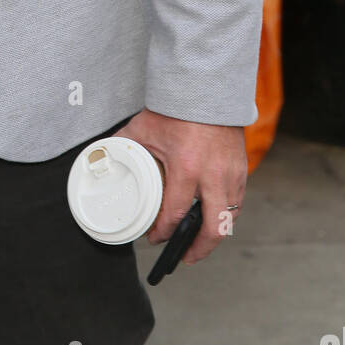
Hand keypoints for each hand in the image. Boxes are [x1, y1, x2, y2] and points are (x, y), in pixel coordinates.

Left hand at [111, 108, 245, 263]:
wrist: (205, 87)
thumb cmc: (174, 109)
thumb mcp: (143, 129)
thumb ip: (123, 147)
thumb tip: (101, 159)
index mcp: (187, 168)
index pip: (176, 214)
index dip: (164, 232)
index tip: (155, 238)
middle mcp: (213, 175)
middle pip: (213, 228)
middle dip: (198, 249)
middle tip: (185, 257)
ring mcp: (231, 173)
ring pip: (230, 217)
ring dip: (215, 234)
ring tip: (199, 243)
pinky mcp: (242, 168)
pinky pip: (238, 201)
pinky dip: (226, 214)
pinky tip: (214, 218)